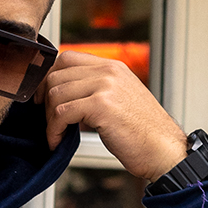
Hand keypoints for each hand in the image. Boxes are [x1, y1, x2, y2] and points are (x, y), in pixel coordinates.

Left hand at [38, 49, 187, 180]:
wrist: (163, 149)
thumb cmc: (142, 132)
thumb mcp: (120, 100)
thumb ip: (96, 91)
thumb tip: (66, 97)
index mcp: (112, 66)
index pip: (67, 58)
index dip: (49, 78)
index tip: (44, 99)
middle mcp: (108, 71)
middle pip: (57, 74)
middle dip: (46, 101)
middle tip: (49, 121)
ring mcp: (105, 86)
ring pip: (56, 94)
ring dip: (50, 119)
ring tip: (56, 135)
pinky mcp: (101, 105)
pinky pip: (62, 113)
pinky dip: (54, 130)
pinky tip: (58, 141)